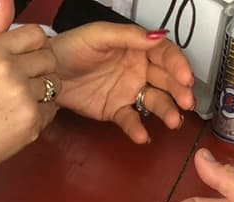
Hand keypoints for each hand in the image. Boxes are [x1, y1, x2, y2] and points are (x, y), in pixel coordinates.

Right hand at [0, 0, 59, 183]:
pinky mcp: (32, 119)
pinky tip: (20, 119)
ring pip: (54, 83)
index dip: (34, 48)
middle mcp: (8, 70)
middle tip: (20, 87)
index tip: (24, 61)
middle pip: (48, 57)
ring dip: (43, 93)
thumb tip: (6, 0)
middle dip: (40, 71)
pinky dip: (41, 114)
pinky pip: (53, 108)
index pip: (36, 34)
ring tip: (19, 103)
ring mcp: (22, 95)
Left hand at [47, 25, 194, 142]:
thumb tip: (156, 36)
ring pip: (154, 101)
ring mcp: (128, 91)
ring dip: (166, 110)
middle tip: (186, 102)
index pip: (165, 55)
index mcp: (137, 48)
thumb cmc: (71, 47)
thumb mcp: (99, 35)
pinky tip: (142, 135)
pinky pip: (130, 120)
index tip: (185, 77)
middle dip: (179, 91)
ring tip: (173, 121)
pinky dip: (137, 128)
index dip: (178, 65)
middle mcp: (138, 70)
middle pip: (166, 80)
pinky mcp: (115, 110)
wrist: (47, 72)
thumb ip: (128, 37)